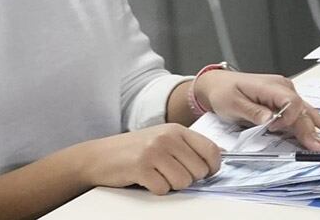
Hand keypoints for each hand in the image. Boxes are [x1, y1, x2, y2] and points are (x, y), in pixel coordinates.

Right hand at [77, 124, 220, 194]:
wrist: (99, 156)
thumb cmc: (134, 149)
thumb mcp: (165, 139)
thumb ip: (190, 145)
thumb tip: (219, 154)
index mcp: (177, 130)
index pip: (211, 150)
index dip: (212, 167)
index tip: (206, 173)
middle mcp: (167, 138)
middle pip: (198, 171)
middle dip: (188, 179)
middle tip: (171, 174)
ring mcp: (154, 152)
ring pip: (183, 182)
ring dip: (171, 185)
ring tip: (158, 176)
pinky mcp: (141, 167)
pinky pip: (163, 189)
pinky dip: (156, 190)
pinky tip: (146, 179)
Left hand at [196, 70, 319, 149]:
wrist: (217, 85)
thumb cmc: (224, 93)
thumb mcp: (233, 103)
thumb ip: (253, 111)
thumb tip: (270, 119)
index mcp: (270, 86)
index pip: (291, 101)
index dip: (288, 118)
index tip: (274, 129)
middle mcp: (282, 87)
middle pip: (301, 109)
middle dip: (310, 129)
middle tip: (319, 146)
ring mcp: (284, 93)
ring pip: (305, 110)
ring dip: (317, 125)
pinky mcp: (282, 100)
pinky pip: (300, 111)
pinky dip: (312, 121)